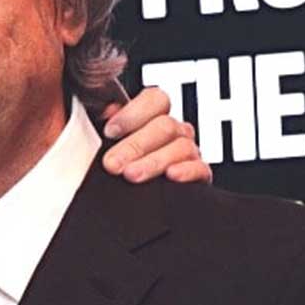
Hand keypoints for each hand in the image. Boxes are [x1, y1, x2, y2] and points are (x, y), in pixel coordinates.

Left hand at [95, 84, 210, 182]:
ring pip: (181, 146)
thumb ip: (104, 124)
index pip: (155, 99)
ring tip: (131, 175)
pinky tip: (171, 175)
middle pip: (165, 125)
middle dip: (135, 145)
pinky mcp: (198, 176)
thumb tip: (108, 109)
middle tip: (113, 163)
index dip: (133, 113)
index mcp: (153, 117)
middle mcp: (174, 131)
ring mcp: (188, 152)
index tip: (110, 132)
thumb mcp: (104, 144)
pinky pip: (201, 168)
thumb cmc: (115, 168)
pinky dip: (187, 170)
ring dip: (154, 161)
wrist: (125, 205)